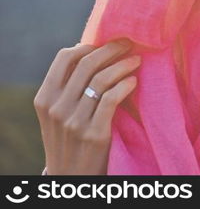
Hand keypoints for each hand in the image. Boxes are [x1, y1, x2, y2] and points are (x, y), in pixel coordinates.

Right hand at [33, 39, 140, 174]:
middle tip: (129, 44)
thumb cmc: (70, 137)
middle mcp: (56, 108)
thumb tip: (91, 50)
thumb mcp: (58, 112)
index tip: (107, 42)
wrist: (71, 176)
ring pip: (102, 79)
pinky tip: (134, 82)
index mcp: (44, 98)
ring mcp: (74, 121)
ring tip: (137, 61)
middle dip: (112, 49)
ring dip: (124, 65)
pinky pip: (112, 98)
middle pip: (87, 63)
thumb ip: (68, 87)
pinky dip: (126, 84)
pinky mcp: (94, 133)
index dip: (89, 45)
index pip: (64, 57)